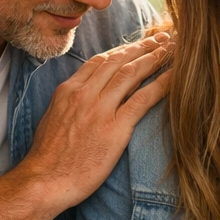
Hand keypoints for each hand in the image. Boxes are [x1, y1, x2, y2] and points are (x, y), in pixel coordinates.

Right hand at [21, 33, 171, 206]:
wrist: (45, 181)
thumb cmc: (48, 158)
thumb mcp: (53, 119)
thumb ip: (70, 103)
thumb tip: (83, 97)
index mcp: (69, 90)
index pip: (100, 61)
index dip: (122, 50)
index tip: (137, 45)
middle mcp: (84, 94)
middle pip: (118, 61)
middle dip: (142, 47)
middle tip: (161, 39)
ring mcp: (100, 110)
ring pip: (131, 74)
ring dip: (154, 58)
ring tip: (171, 50)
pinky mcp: (115, 129)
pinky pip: (143, 100)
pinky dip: (161, 84)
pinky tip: (175, 76)